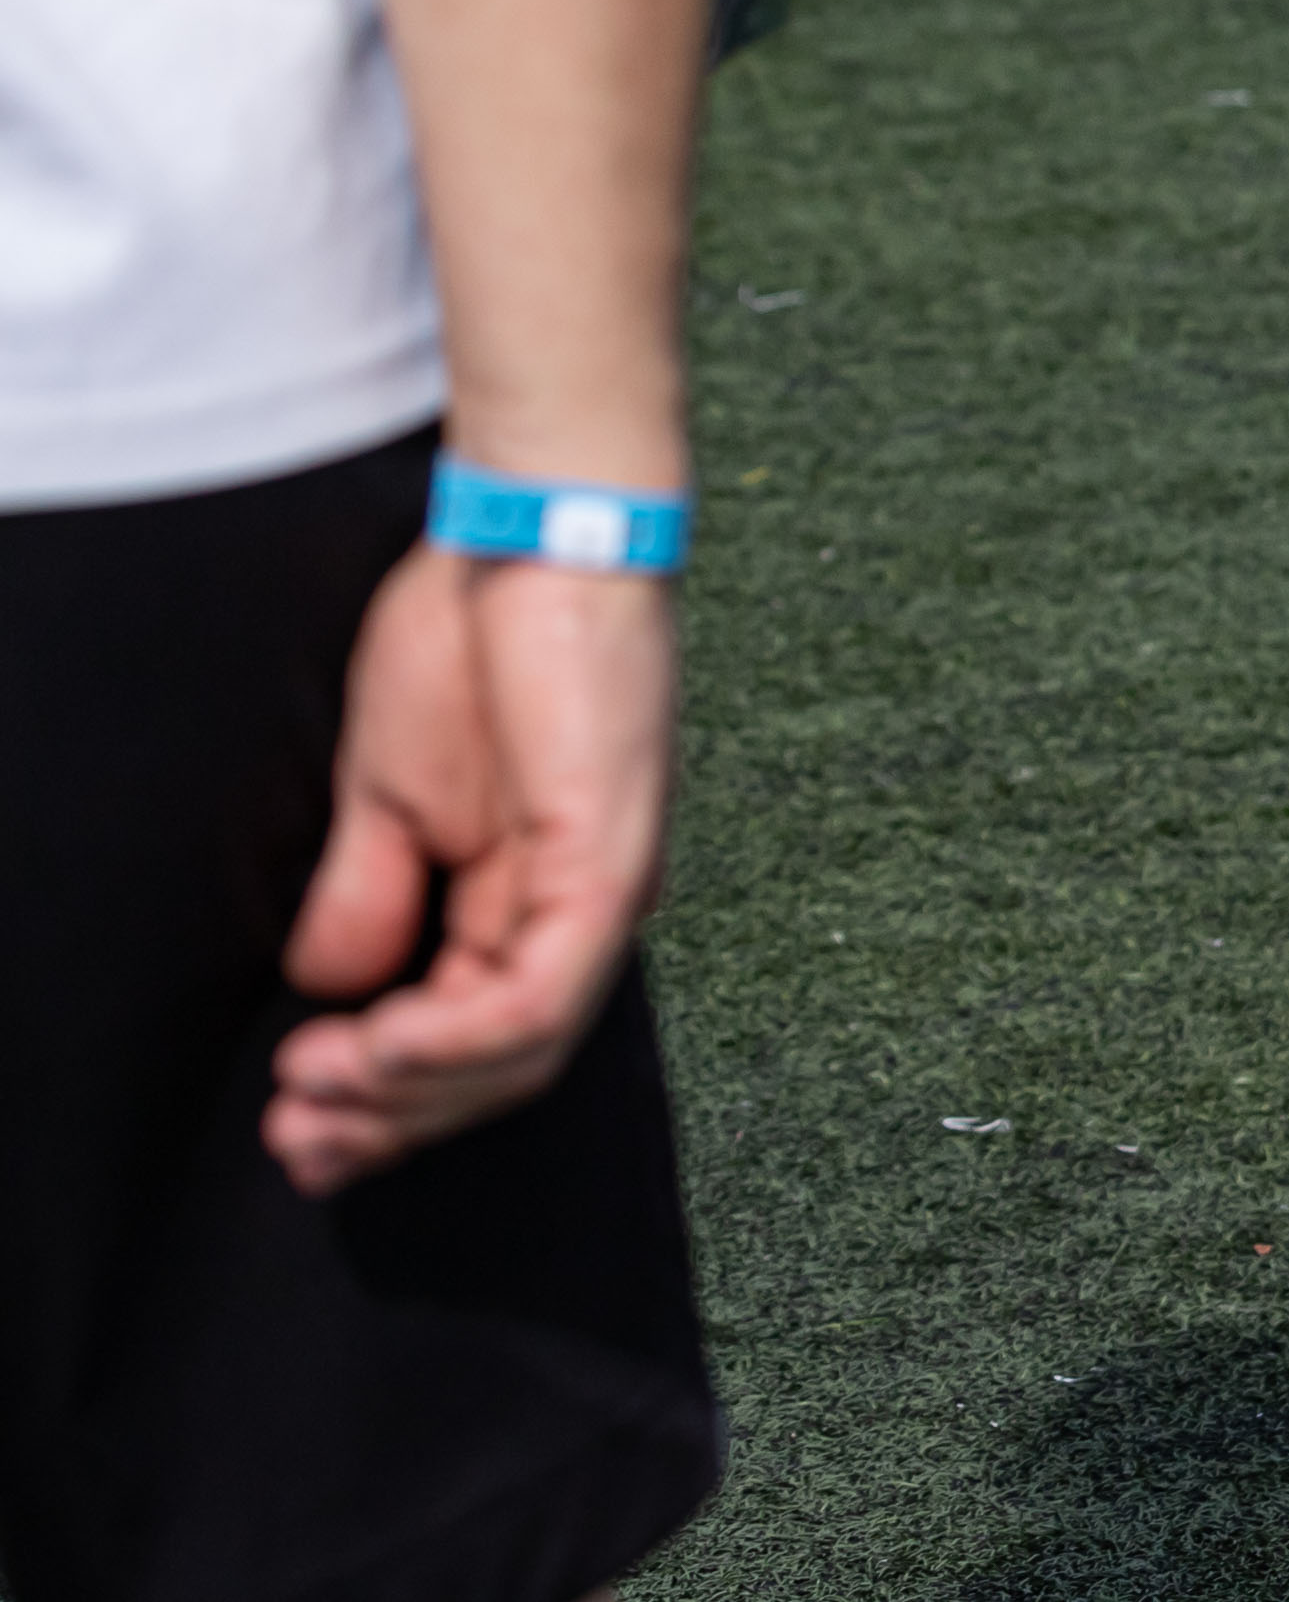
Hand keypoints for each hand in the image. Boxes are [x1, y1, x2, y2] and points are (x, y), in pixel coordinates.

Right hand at [267, 548, 676, 1196]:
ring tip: (317, 1092)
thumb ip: (370, 892)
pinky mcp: (606, 856)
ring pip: (524, 1047)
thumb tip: (334, 985)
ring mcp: (607, 883)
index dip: (389, 1093)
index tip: (296, 1115)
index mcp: (542, 892)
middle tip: (296, 1140)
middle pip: (504, 1065)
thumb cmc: (472, 636)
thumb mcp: (392, 793)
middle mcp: (589, 903)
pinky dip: (456, 1038)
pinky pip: (544, 990)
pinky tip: (377, 1044)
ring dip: (409, 1089)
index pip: (481, 1035)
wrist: (531, 535)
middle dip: (391, 1118)